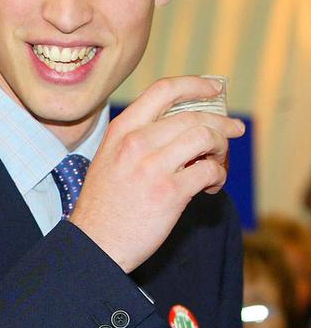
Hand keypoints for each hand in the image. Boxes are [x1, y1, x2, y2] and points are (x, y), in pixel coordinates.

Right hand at [71, 75, 244, 273]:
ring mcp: (152, 167)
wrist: (95, 243)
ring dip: (221, 149)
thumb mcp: (110, 158)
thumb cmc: (104, 204)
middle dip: (221, 124)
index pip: (164, 90)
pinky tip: (211, 187)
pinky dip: (218, 177)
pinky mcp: (169, 193)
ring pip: (206, 138)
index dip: (195, 85)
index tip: (214, 89)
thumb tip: (184, 126)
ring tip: (217, 164)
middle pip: (193, 116)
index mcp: (121, 130)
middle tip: (233, 132)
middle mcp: (136, 143)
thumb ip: (139, 138)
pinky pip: (209, 172)